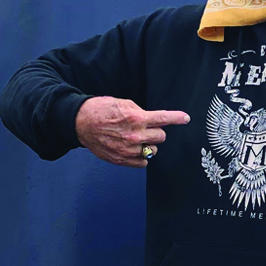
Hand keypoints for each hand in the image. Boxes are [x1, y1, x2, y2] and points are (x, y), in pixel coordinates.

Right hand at [75, 96, 190, 167]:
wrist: (81, 123)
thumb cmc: (101, 110)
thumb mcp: (123, 103)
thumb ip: (140, 112)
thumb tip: (153, 119)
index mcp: (136, 118)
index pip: (163, 119)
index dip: (177, 118)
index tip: (185, 118)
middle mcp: (134, 135)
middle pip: (161, 137)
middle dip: (156, 131)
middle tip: (145, 128)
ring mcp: (129, 150)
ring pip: (153, 151)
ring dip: (148, 144)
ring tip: (136, 138)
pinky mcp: (122, 160)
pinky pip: (143, 163)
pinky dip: (141, 156)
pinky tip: (133, 148)